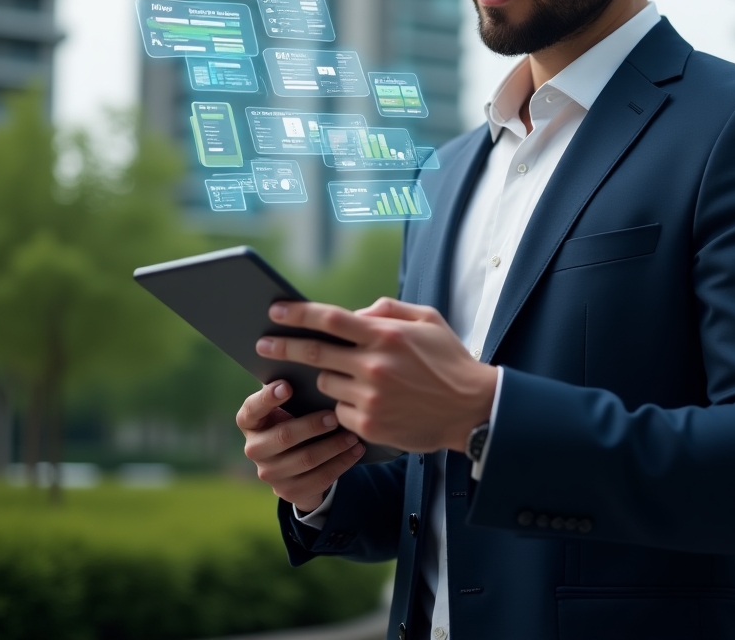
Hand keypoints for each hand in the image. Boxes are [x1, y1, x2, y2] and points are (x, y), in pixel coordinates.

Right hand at [236, 379, 364, 511]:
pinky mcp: (289, 491)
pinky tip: (356, 450)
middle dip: (312, 426)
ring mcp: (270, 473)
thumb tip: (320, 363)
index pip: (252, 409)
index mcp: (250, 421)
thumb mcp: (290, 402)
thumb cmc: (296, 415)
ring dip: (333, 446)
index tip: (288, 385)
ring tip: (353, 434)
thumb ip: (295, 386)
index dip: (268, 398)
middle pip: (283, 437)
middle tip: (335, 416)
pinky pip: (319, 479)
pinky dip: (341, 463)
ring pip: (306, 459)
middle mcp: (254, 448)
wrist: (299, 459)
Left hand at [257, 299, 497, 453]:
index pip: (331, 319)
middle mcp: (374, 365)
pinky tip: (364, 400)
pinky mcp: (370, 425)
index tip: (276, 310)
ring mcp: (370, 397)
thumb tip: (355, 314)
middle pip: (314, 353)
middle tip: (262, 343)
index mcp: (386, 335)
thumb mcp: (427, 320)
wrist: (472, 409)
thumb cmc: (449, 359)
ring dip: (328, 377)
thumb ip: (389, 310)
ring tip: (348, 376)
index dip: (299, 314)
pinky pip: (338, 410)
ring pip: (326, 383)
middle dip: (283, 346)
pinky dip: (343, 404)